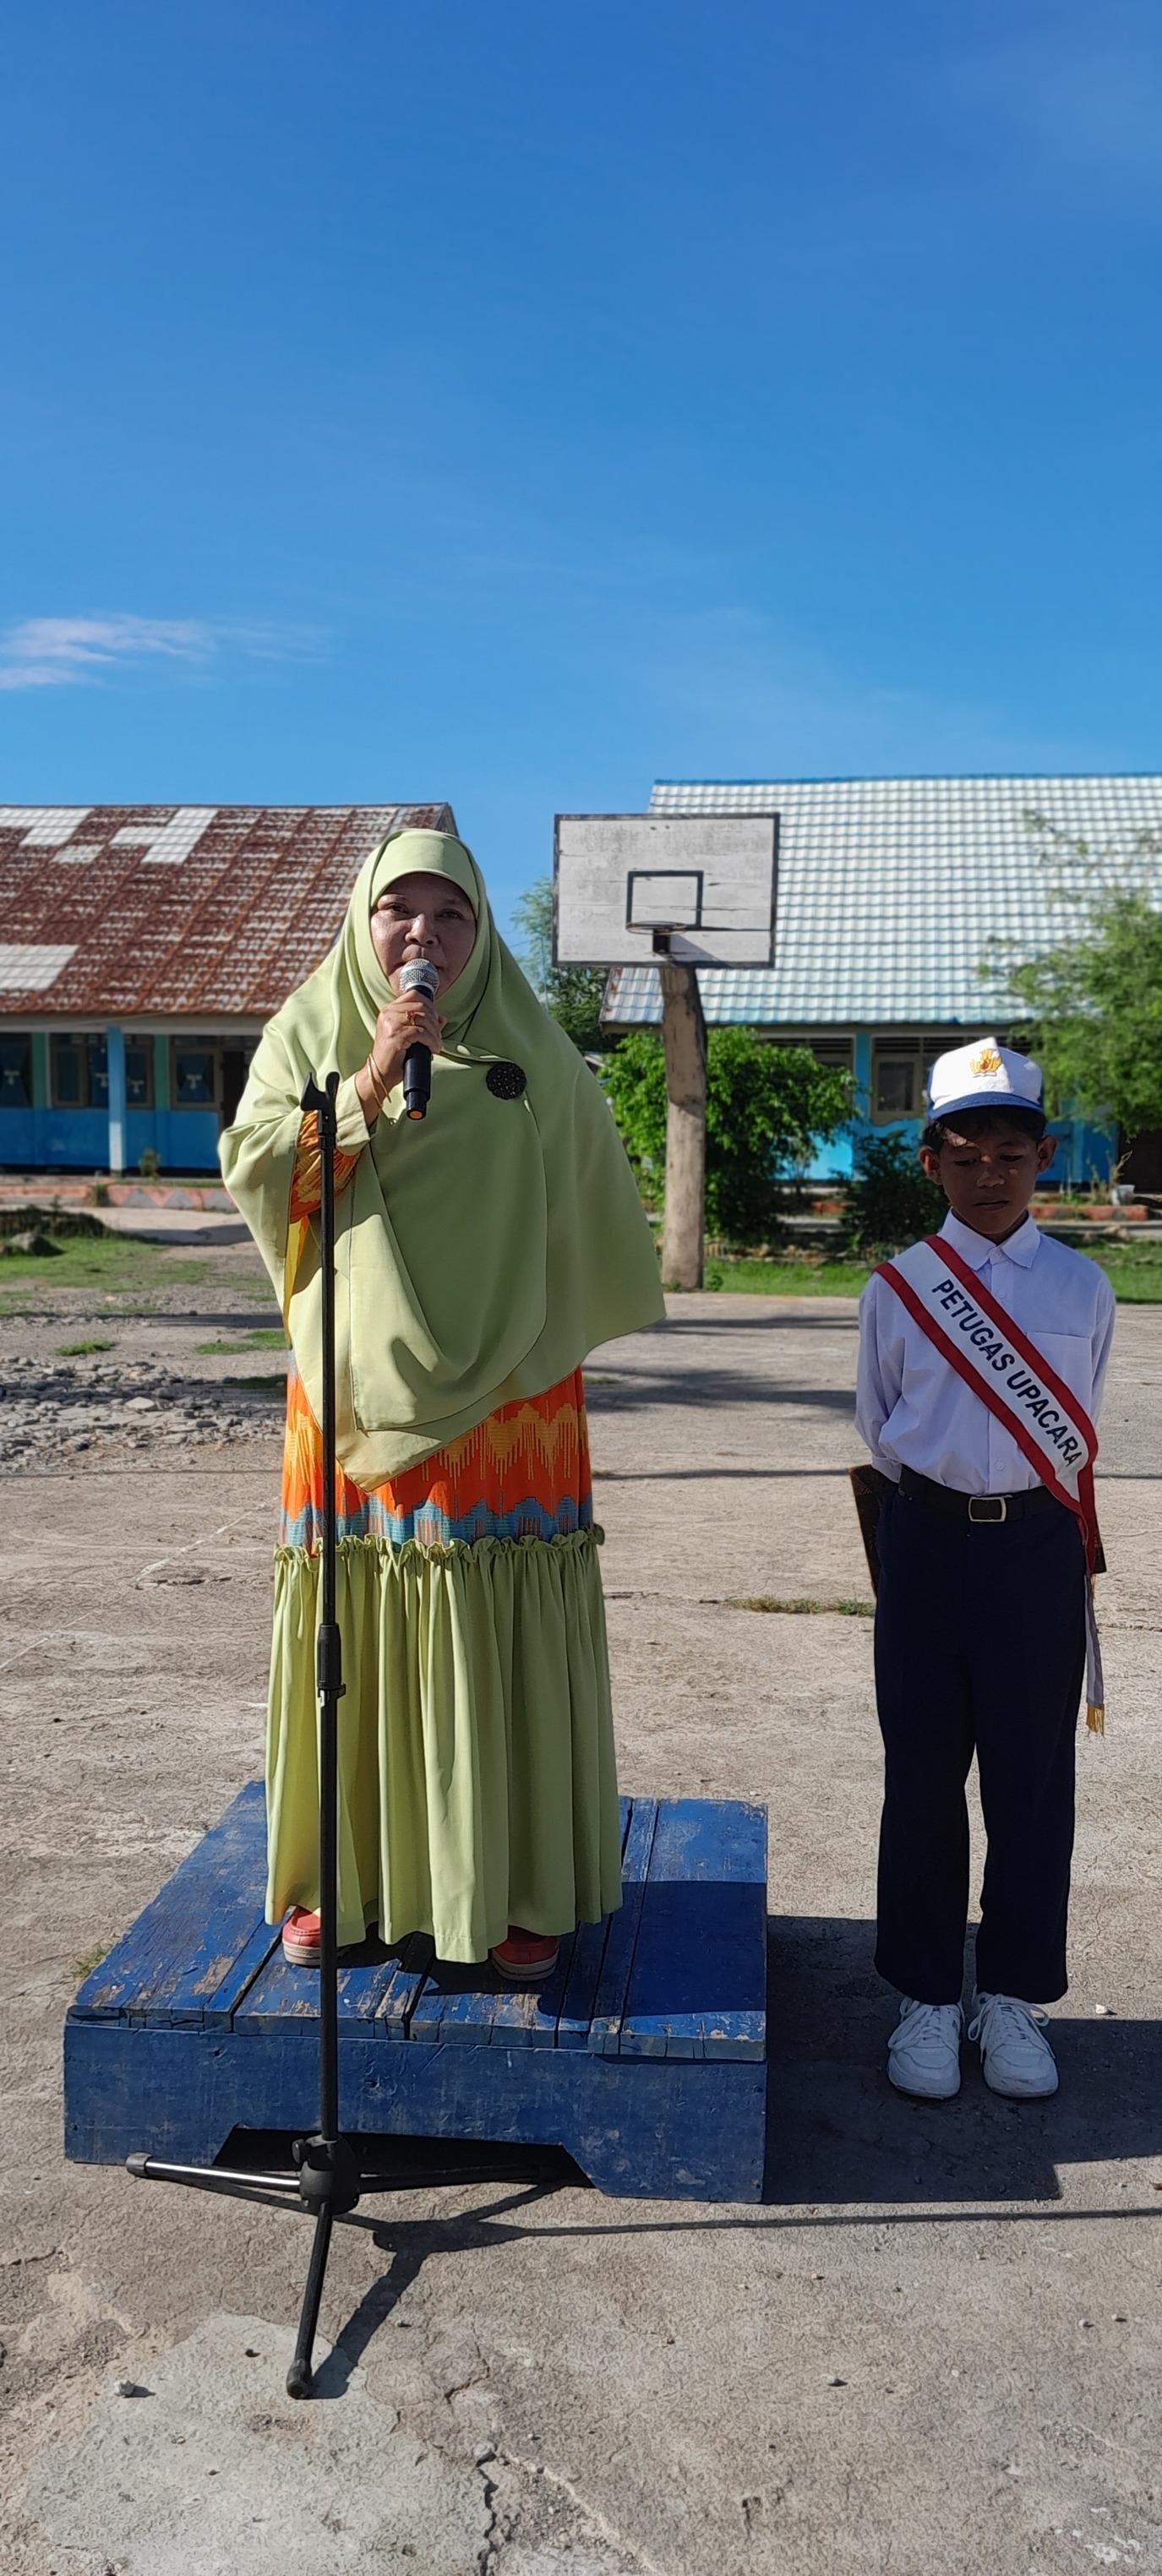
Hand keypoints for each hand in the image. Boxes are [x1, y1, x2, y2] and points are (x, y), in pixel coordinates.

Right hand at [355, 991, 444, 1125]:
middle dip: (434, 1021)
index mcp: (389, 1010)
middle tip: (437, 1035)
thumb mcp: (408, 1035)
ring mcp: (390, 1023)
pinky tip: (432, 1048)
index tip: (435, 1019)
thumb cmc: (393, 1056)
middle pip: (421, 1006)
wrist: (380, 1073)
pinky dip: (431, 1041)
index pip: (414, 995)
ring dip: (434, 1033)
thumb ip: (423, 1024)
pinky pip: (421, 1033)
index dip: (430, 1005)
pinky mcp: (395, 1035)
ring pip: (423, 1019)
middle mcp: (388, 1013)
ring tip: (436, 1043)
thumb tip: (441, 1018)